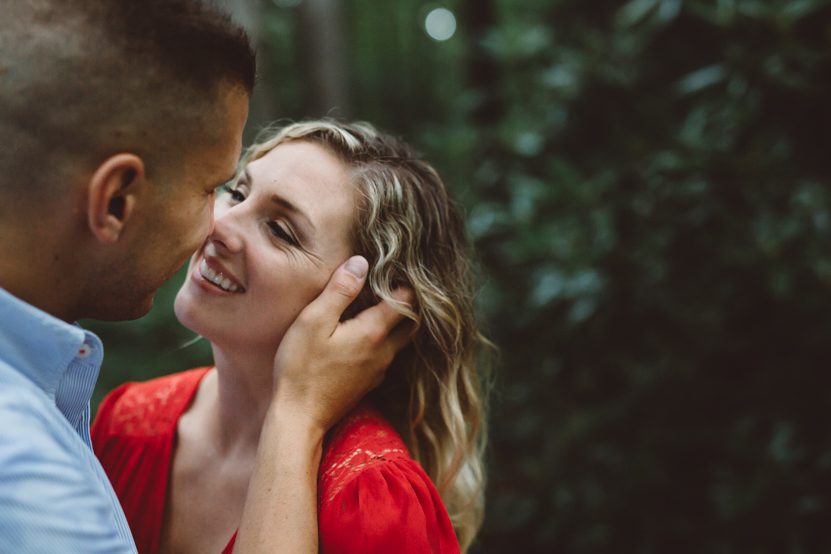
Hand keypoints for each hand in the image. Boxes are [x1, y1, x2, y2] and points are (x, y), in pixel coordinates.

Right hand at [271, 255, 413, 433]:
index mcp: (374, 332)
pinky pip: (385, 355)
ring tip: (378, 305)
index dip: (404, 282)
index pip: (405, 300)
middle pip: (410, 322)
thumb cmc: (301, 368)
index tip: (396, 268)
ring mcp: (378, 370)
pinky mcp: (369, 383)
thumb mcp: (314, 321)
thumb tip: (361, 263)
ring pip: (399, 340)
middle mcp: (384, 352)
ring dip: (395, 322)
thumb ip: (339, 291)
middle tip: (392, 285)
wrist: (299, 419)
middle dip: (406, 303)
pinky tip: (364, 335)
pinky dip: (383, 341)